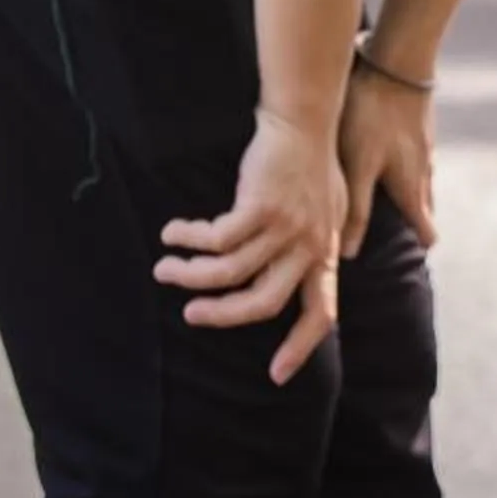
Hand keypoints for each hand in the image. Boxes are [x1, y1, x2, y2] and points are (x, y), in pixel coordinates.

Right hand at [157, 106, 343, 384]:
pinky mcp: (261, 207)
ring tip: (165, 269)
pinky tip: (173, 233)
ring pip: (229, 272)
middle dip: (222, 316)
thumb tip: (327, 266)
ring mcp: (285, 228)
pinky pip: (216, 239)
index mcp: (325, 253)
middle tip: (190, 315)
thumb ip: (323, 242)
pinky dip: (189, 239)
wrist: (305, 122)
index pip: (321, 312)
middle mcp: (308, 246)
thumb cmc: (314, 166)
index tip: (276, 375)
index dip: (300, 345)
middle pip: (262, 303)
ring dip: (190, 275)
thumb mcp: (331, 210)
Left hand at [337, 58, 436, 260]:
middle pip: (425, 203)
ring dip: (417, 193)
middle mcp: (422, 169)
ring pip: (424, 178)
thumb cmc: (372, 117)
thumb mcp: (359, 166)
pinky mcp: (419, 124)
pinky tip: (404, 157)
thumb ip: (354, 208)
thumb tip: (347, 253)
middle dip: (421, 220)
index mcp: (410, 185)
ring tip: (409, 201)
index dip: (423, 239)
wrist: (398, 63)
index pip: (424, 224)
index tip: (423, 253)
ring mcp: (424, 145)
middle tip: (417, 234)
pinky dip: (413, 167)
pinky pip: (420, 155)